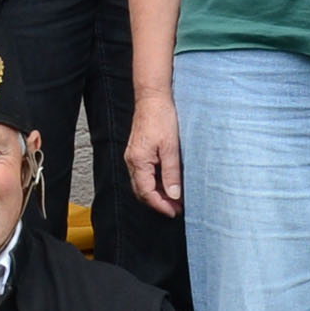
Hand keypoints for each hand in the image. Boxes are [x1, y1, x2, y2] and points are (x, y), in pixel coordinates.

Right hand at [125, 93, 184, 217]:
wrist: (152, 98)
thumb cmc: (162, 118)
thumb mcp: (171, 147)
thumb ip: (172, 173)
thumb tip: (174, 195)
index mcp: (138, 162)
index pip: (146, 193)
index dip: (161, 205)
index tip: (174, 212)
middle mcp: (132, 161)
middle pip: (142, 191)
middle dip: (159, 202)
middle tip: (177, 208)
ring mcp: (133, 157)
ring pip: (143, 184)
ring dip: (158, 193)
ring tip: (176, 198)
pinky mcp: (138, 152)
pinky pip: (144, 174)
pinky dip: (156, 182)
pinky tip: (168, 182)